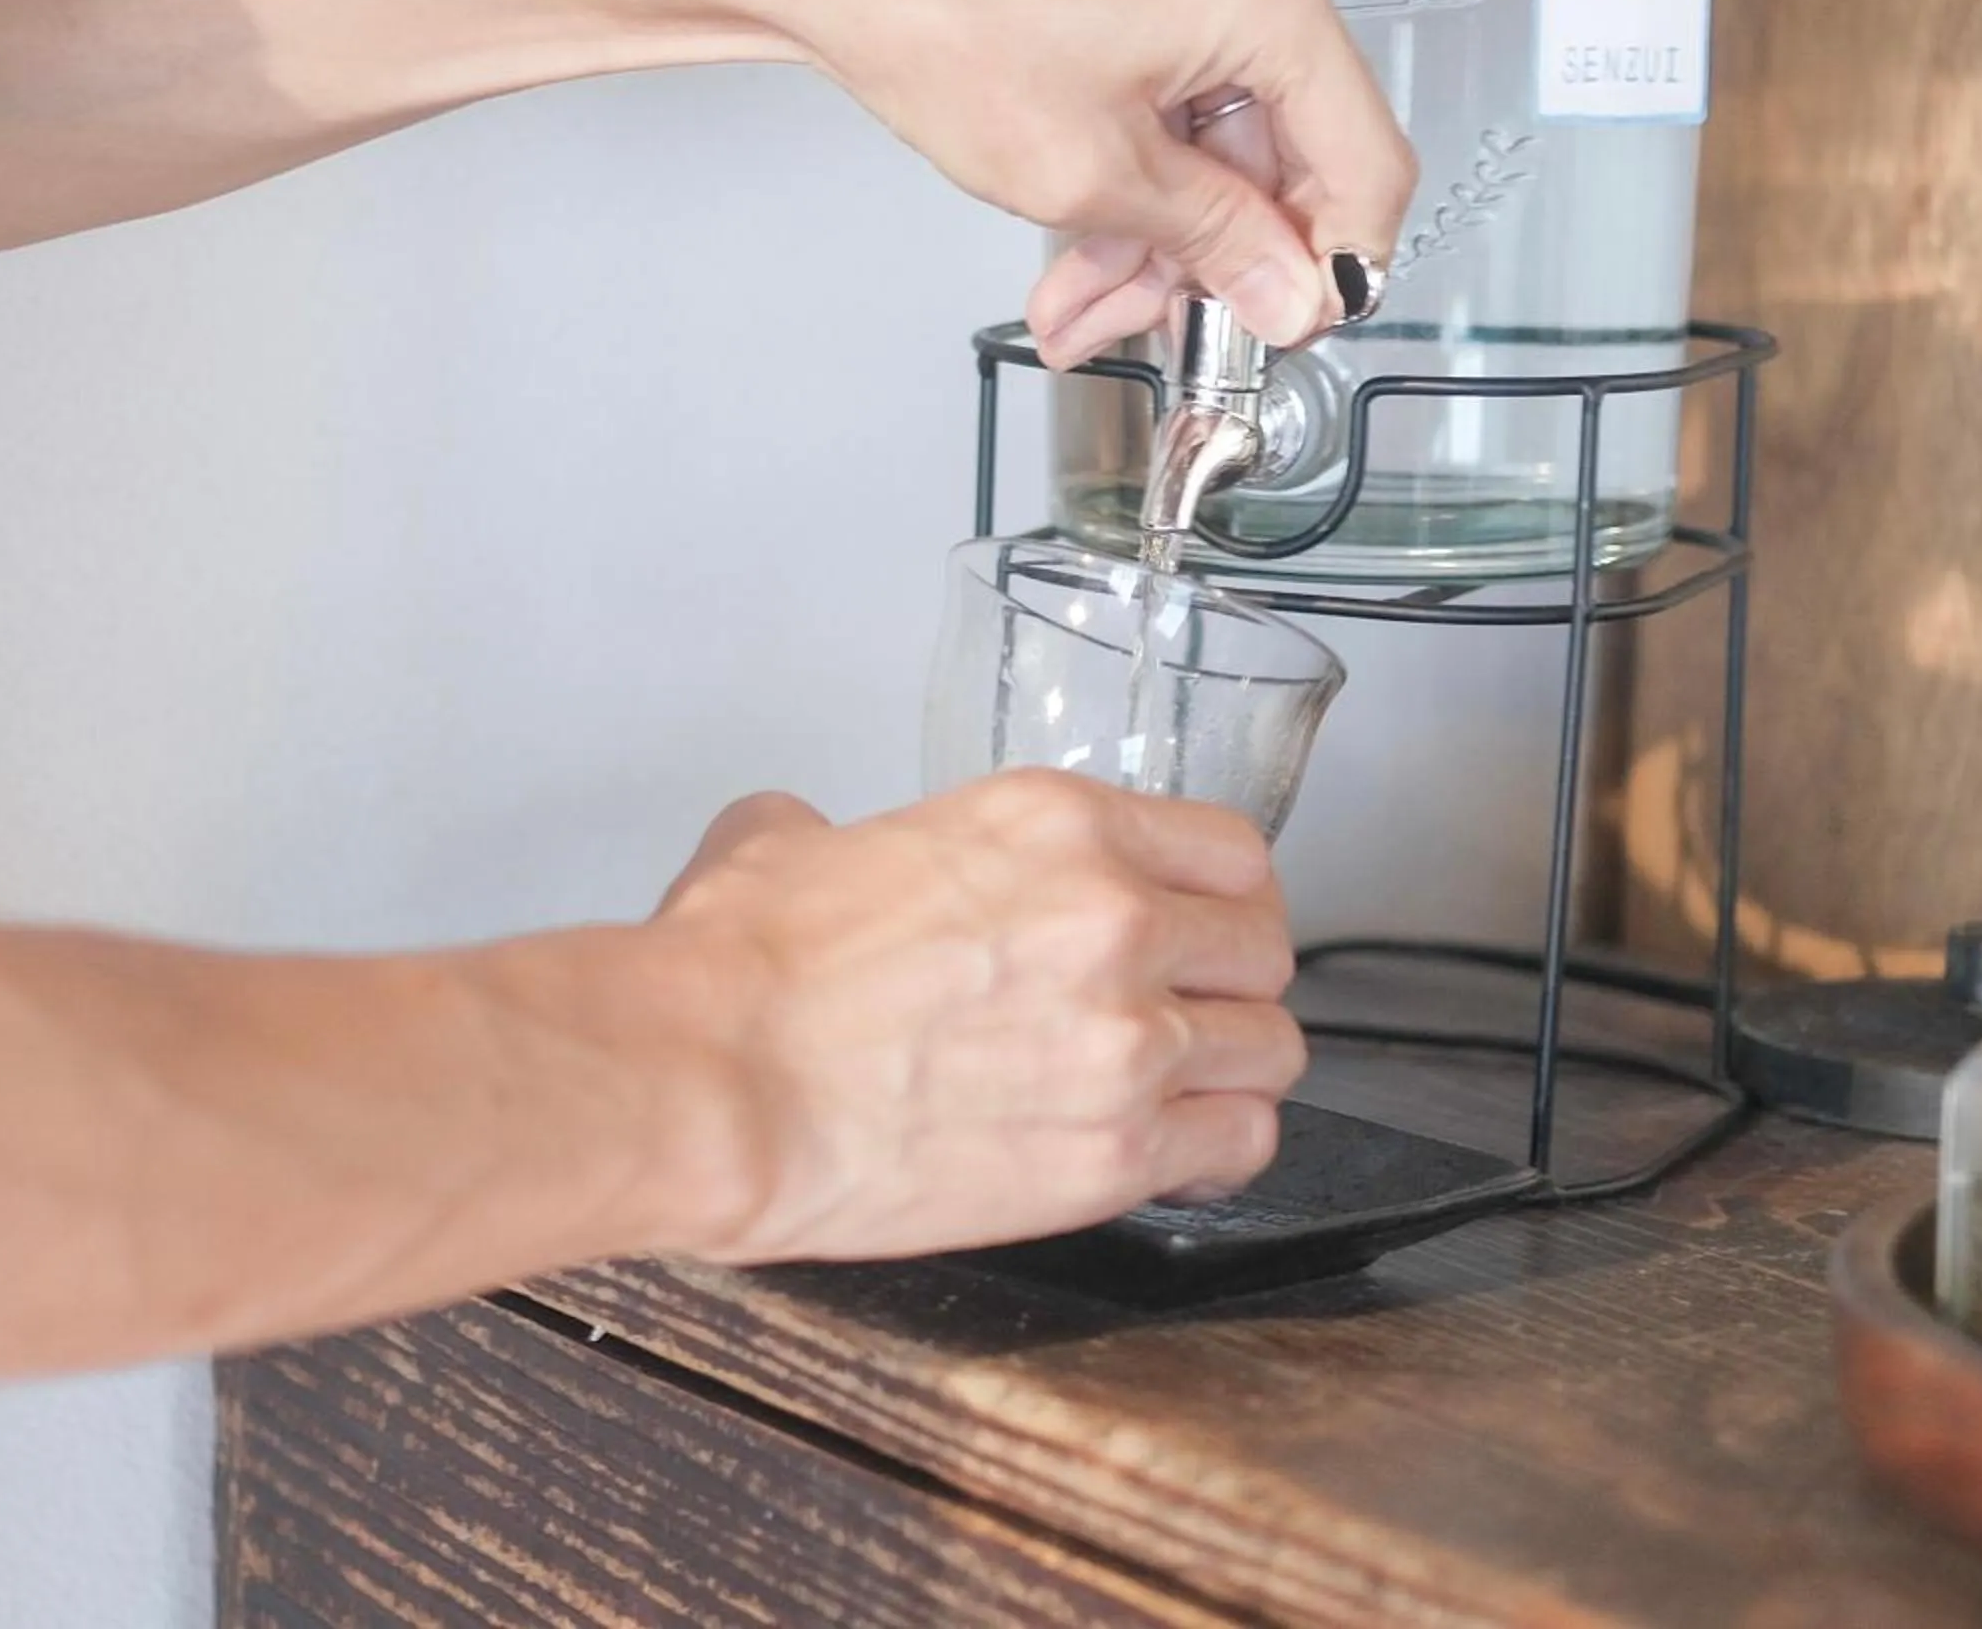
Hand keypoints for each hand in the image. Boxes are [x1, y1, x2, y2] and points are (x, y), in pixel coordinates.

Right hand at [644, 771, 1302, 1263]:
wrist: (710, 1086)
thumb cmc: (735, 975)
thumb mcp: (788, 844)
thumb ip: (832, 833)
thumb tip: (802, 842)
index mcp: (1060, 825)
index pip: (1230, 851)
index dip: (1223, 899)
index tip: (1203, 929)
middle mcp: (1117, 919)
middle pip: (1264, 952)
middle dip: (1233, 986)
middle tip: (1192, 1015)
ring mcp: (1128, 1040)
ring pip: (1272, 1052)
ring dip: (1233, 1071)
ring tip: (1187, 1092)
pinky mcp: (1115, 1155)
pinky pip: (1239, 1145)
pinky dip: (1220, 1152)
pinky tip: (1181, 1154)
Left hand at [698, 0, 1414, 361]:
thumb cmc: (933, 10)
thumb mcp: (1091, 173)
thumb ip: (1215, 243)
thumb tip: (1291, 294)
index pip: (1365, 159)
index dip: (1330, 264)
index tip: (1283, 324)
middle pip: (1288, 151)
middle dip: (1214, 254)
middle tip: (1161, 327)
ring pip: (1222, 134)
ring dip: (1160, 229)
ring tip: (1080, 303)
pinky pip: (1181, 90)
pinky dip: (1136, 168)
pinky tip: (1079, 246)